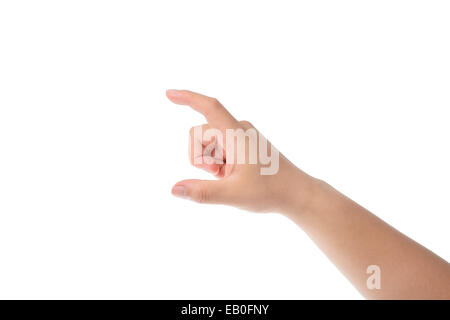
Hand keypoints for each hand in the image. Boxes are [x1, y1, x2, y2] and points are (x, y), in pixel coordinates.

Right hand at [166, 89, 314, 213]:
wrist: (295, 193)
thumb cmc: (270, 191)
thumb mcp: (233, 195)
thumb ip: (202, 192)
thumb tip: (174, 189)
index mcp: (237, 134)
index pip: (210, 107)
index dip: (188, 98)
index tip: (169, 93)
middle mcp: (237, 129)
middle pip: (198, 133)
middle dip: (199, 157)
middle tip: (219, 175)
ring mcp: (239, 135)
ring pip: (205, 142)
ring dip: (208, 161)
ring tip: (227, 176)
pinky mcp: (241, 143)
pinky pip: (216, 147)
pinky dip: (216, 162)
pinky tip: (231, 174)